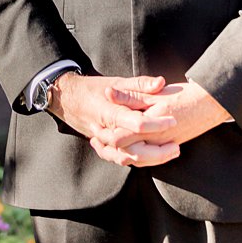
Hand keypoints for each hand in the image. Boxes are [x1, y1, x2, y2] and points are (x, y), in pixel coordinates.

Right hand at [48, 72, 181, 167]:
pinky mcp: (102, 145)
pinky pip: (119, 159)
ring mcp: (103, 141)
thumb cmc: (92, 88)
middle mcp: (106, 130)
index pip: (137, 124)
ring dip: (150, 159)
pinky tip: (149, 157)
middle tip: (176, 146)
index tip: (173, 120)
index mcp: (110, 112)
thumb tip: (160, 83)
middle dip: (158, 152)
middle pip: (134, 150)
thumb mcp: (116, 81)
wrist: (65, 98)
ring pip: (128, 158)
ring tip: (168, 152)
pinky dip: (135, 160)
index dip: (157, 123)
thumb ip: (139, 84)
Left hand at [89, 80, 234, 163]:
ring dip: (120, 154)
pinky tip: (128, 147)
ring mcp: (165, 146)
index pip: (120, 138)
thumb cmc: (184, 96)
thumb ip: (130, 96)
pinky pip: (150, 159)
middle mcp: (157, 141)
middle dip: (109, 149)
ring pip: (138, 159)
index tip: (94, 128)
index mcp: (150, 126)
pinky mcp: (170, 147)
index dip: (104, 135)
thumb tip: (108, 93)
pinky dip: (136, 156)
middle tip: (95, 139)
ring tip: (105, 144)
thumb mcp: (155, 93)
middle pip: (126, 153)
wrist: (212, 104)